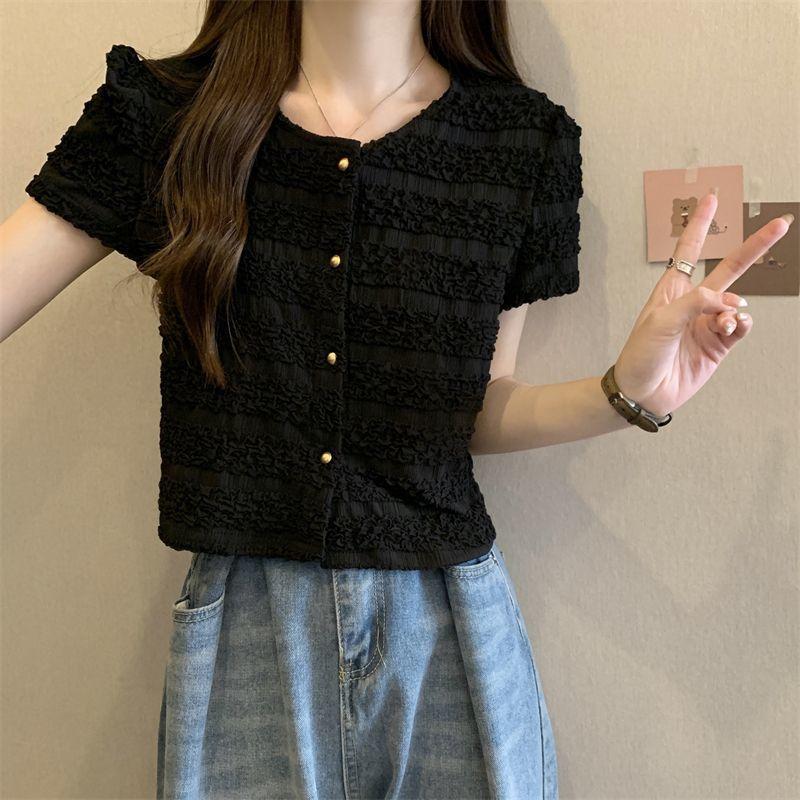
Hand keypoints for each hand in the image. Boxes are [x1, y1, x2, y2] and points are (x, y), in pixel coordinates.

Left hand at [613, 192, 792, 417]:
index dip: (701, 224)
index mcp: (671, 290)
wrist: (643, 392)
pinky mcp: (719, 345)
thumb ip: (695, 303)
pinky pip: (741, 326)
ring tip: (722, 323)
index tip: (710, 198)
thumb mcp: (660, 321)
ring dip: (735, 309)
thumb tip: (729, 300)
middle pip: (730, 268)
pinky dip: (741, 323)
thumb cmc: (641, 355)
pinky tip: (732, 327)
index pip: (689, 251)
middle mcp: (693, 304)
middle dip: (755, 246)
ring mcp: (708, 323)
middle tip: (781, 224)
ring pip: (738, 302)